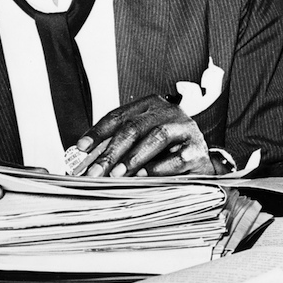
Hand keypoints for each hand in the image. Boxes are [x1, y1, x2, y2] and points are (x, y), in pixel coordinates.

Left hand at [75, 95, 214, 177]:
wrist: (201, 160)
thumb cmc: (166, 150)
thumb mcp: (142, 141)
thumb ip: (119, 145)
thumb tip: (88, 160)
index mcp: (150, 105)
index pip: (118, 115)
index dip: (98, 132)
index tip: (81, 148)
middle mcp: (168, 112)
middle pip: (134, 127)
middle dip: (112, 151)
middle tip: (95, 171)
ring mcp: (185, 128)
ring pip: (157, 137)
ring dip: (134, 158)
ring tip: (117, 174)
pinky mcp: (197, 149)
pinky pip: (176, 158)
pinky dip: (158, 168)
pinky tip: (144, 177)